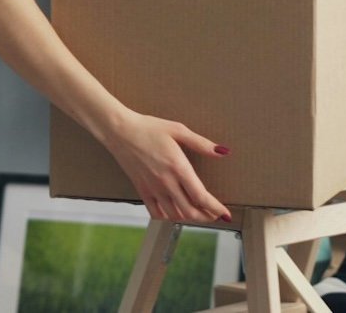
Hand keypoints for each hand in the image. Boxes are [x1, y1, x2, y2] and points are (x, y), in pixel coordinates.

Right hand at [101, 110, 231, 222]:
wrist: (120, 131)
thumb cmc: (149, 127)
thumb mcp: (178, 130)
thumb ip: (201, 143)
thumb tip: (223, 151)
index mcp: (178, 167)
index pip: (201, 197)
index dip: (215, 208)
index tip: (225, 214)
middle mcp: (166, 182)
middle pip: (190, 211)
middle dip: (206, 217)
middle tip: (214, 215)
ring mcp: (153, 189)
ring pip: (175, 215)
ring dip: (189, 218)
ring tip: (198, 214)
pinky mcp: (142, 190)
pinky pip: (156, 213)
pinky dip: (168, 217)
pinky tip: (174, 213)